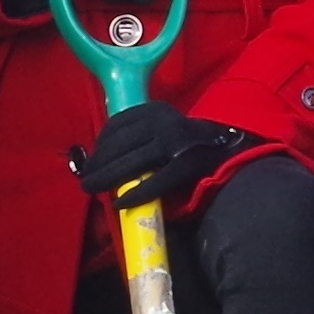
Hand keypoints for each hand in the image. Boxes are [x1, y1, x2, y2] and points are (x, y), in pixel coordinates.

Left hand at [74, 98, 252, 208]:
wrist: (228, 148)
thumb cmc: (187, 140)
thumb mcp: (162, 125)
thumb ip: (138, 133)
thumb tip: (102, 154)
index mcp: (155, 110)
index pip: (116, 124)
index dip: (99, 144)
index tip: (91, 159)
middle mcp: (163, 123)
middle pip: (119, 146)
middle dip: (98, 165)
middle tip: (86, 180)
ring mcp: (175, 144)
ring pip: (131, 164)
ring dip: (107, 179)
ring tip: (94, 190)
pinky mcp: (185, 167)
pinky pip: (153, 183)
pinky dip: (134, 195)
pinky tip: (121, 204)